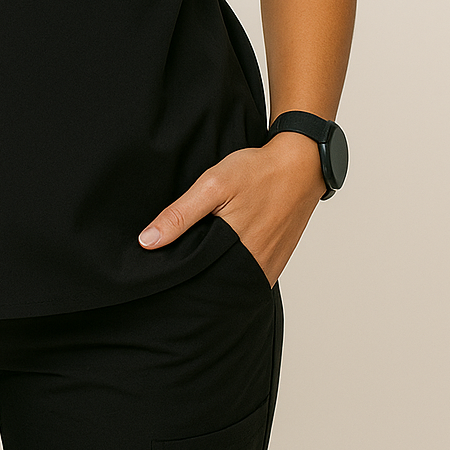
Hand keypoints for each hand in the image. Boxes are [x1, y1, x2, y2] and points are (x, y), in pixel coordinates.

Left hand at [137, 133, 326, 285]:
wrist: (301, 165)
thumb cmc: (258, 172)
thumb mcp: (213, 185)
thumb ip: (180, 214)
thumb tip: (147, 242)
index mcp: (236, 253)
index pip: (196, 281)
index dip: (177, 278)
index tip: (160, 272)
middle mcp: (254, 268)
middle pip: (214, 285)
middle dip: (195, 279)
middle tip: (176, 267)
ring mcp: (268, 267)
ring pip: (232, 282)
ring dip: (214, 275)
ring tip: (197, 261)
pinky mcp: (276, 262)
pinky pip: (249, 275)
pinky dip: (233, 270)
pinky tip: (221, 255)